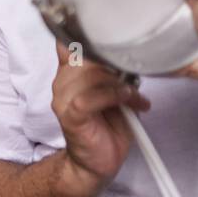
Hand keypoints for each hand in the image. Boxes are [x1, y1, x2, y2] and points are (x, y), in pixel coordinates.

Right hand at [50, 41, 149, 189]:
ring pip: (89, 76)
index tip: (108, 34)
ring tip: (135, 97)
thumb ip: (113, 71)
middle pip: (85, 57)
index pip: (68, 43)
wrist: (98, 163)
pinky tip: (128, 102)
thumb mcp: (114, 91)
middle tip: (135, 80)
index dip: (81, 33)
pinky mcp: (70, 116)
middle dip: (115, 64)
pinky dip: (112, 97)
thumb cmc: (108, 126)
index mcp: (70, 73)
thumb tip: (129, 52)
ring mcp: (63, 100)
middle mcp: (62, 83)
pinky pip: (89, 98)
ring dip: (119, 84)